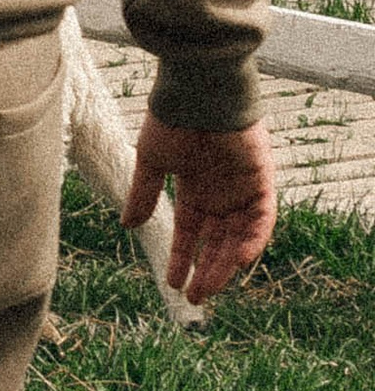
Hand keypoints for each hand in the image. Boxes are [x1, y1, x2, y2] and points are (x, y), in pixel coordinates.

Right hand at [125, 113, 276, 305]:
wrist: (198, 91)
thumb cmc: (171, 119)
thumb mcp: (151, 162)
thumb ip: (143, 194)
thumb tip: (127, 226)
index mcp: (194, 188)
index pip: (191, 232)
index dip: (182, 257)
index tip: (172, 283)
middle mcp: (220, 193)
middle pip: (216, 241)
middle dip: (206, 270)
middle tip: (196, 299)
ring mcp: (242, 188)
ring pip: (238, 237)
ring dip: (227, 263)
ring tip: (211, 288)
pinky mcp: (261, 181)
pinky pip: (263, 219)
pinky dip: (254, 239)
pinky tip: (239, 259)